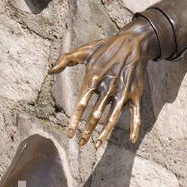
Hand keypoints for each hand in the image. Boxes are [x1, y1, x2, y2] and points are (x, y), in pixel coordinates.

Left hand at [48, 19, 158, 147]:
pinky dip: (135, 127)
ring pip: (112, 118)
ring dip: (104, 133)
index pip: (81, 104)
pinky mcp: (135, 94)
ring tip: (96, 144)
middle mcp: (108, 88)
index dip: (74, 121)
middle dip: (87, 131)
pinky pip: (136, 114)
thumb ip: (65, 59)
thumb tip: (50, 71)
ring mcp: (123, 92)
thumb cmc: (106, 47)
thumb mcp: (84, 50)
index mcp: (94, 79)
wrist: (133, 42)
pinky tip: (132, 140)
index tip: (69, 133)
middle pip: (95, 115)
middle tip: (80, 143)